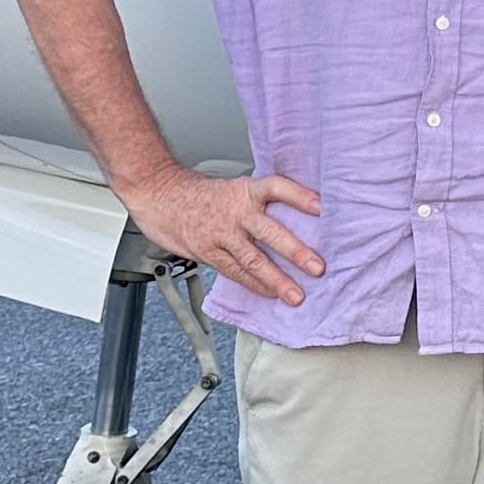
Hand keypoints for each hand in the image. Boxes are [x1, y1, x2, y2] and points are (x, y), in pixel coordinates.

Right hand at [122, 163, 325, 305]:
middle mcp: (236, 211)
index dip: (299, 196)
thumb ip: (259, 204)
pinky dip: (254, 284)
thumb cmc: (202, 195)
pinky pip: (235, 271)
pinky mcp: (207, 251)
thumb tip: (297, 221)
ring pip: (253, 259)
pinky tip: (270, 293)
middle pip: (270, 231)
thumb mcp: (234, 189)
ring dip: (277, 279)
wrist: (160, 194)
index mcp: (246, 190)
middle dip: (295, 251)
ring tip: (296, 295)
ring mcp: (221, 233)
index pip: (278, 188)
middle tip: (317, 267)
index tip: (322, 206)